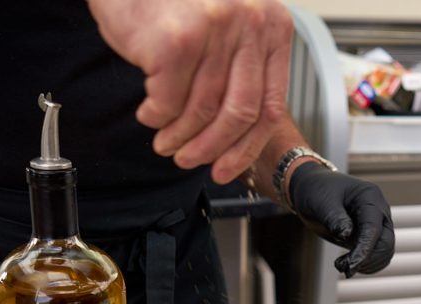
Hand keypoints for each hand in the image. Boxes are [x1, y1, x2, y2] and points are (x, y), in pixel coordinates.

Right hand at [86, 0, 292, 183]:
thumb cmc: (174, 1)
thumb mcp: (226, 27)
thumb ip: (240, 68)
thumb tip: (238, 136)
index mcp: (272, 25)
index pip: (269, 106)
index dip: (246, 148)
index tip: (225, 169)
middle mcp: (249, 24)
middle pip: (238, 115)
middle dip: (210, 148)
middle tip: (186, 160)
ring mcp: (214, 31)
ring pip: (200, 112)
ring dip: (177, 137)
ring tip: (163, 140)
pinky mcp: (177, 40)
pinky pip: (168, 103)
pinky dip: (155, 117)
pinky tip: (148, 113)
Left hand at [289, 162, 394, 277]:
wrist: (312, 190)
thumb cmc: (316, 192)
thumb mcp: (321, 203)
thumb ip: (335, 218)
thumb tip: (346, 235)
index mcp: (369, 197)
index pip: (373, 228)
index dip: (364, 249)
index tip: (350, 266)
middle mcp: (379, 210)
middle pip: (386, 242)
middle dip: (366, 259)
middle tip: (340, 266)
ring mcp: (378, 223)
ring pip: (385, 251)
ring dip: (367, 264)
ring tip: (341, 265)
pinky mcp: (371, 235)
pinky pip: (379, 255)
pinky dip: (367, 264)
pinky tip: (348, 265)